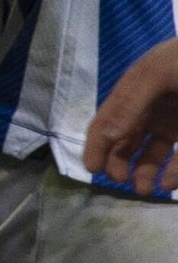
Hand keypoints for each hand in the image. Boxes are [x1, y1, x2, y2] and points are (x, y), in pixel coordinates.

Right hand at [84, 40, 177, 196]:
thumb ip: (131, 103)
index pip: (107, 120)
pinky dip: (172, 171)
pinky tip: (167, 182)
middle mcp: (150, 108)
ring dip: (143, 172)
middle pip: (125, 140)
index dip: (96, 144)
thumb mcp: (158, 73)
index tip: (92, 169)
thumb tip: (107, 136)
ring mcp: (173, 122)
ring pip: (151, 153)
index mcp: (134, 90)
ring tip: (143, 189)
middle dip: (118, 162)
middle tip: (119, 180)